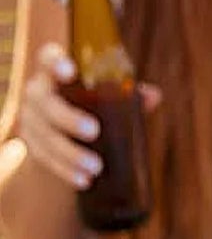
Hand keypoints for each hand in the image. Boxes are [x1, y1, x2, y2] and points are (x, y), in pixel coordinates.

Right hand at [18, 43, 161, 190]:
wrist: (66, 130)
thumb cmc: (96, 103)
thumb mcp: (110, 96)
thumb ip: (130, 95)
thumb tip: (153, 96)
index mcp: (56, 72)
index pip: (48, 58)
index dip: (56, 62)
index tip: (70, 72)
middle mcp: (38, 92)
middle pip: (46, 103)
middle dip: (68, 118)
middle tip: (94, 131)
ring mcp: (31, 119)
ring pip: (44, 136)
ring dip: (69, 153)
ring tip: (96, 168)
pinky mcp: (31, 144)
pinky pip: (44, 158)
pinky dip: (65, 170)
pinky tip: (83, 180)